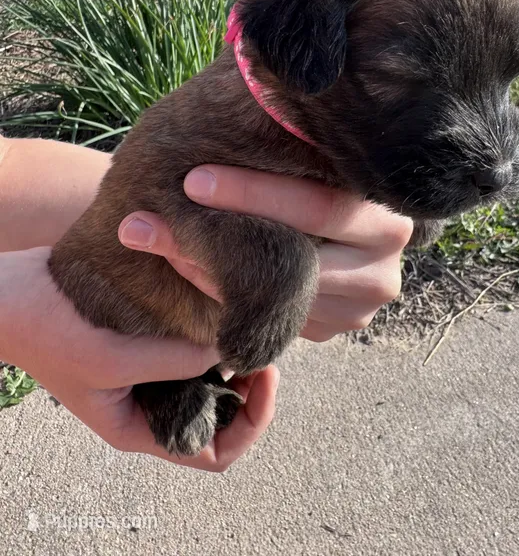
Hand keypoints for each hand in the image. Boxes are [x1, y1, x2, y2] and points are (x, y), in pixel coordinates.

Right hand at [0, 248, 277, 470]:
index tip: (264, 375)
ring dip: (233, 354)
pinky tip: (221, 303)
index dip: (251, 422)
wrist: (14, 294)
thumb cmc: (51, 333)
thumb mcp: (111, 357)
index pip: (215, 452)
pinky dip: (211, 330)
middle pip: (222, 414)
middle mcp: (153, 405)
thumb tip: (228, 353)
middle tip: (262, 343)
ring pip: (211, 376)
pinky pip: (191, 344)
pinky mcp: (148, 341)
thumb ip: (171, 360)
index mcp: (142, 428)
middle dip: (251, 385)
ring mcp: (150, 373)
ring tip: (248, 321)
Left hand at [119, 165, 411, 340]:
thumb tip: (237, 68)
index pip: (322, 206)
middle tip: (145, 223)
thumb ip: (294, 137)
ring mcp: (362, 306)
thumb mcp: (312, 158)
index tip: (192, 178)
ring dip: (204, 270)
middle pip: (293, 257)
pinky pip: (269, 319)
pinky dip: (219, 295)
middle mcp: (386, 267)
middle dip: (217, 237)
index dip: (254, 194)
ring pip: (272, 297)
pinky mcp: (333, 328)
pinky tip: (182, 267)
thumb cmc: (312, 175)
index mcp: (391, 213)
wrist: (333, 232)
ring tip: (150, 242)